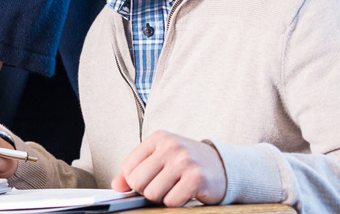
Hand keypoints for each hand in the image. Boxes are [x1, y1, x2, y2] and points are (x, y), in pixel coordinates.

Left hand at [111, 130, 226, 206]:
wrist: (223, 166)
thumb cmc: (187, 163)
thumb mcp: (160, 158)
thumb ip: (136, 170)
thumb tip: (116, 186)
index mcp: (158, 138)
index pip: (128, 167)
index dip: (134, 181)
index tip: (147, 180)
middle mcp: (170, 146)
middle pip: (137, 182)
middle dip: (146, 191)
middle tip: (161, 187)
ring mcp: (184, 161)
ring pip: (153, 194)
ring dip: (162, 198)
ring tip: (174, 188)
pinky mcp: (196, 178)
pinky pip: (171, 201)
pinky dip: (176, 202)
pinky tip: (184, 193)